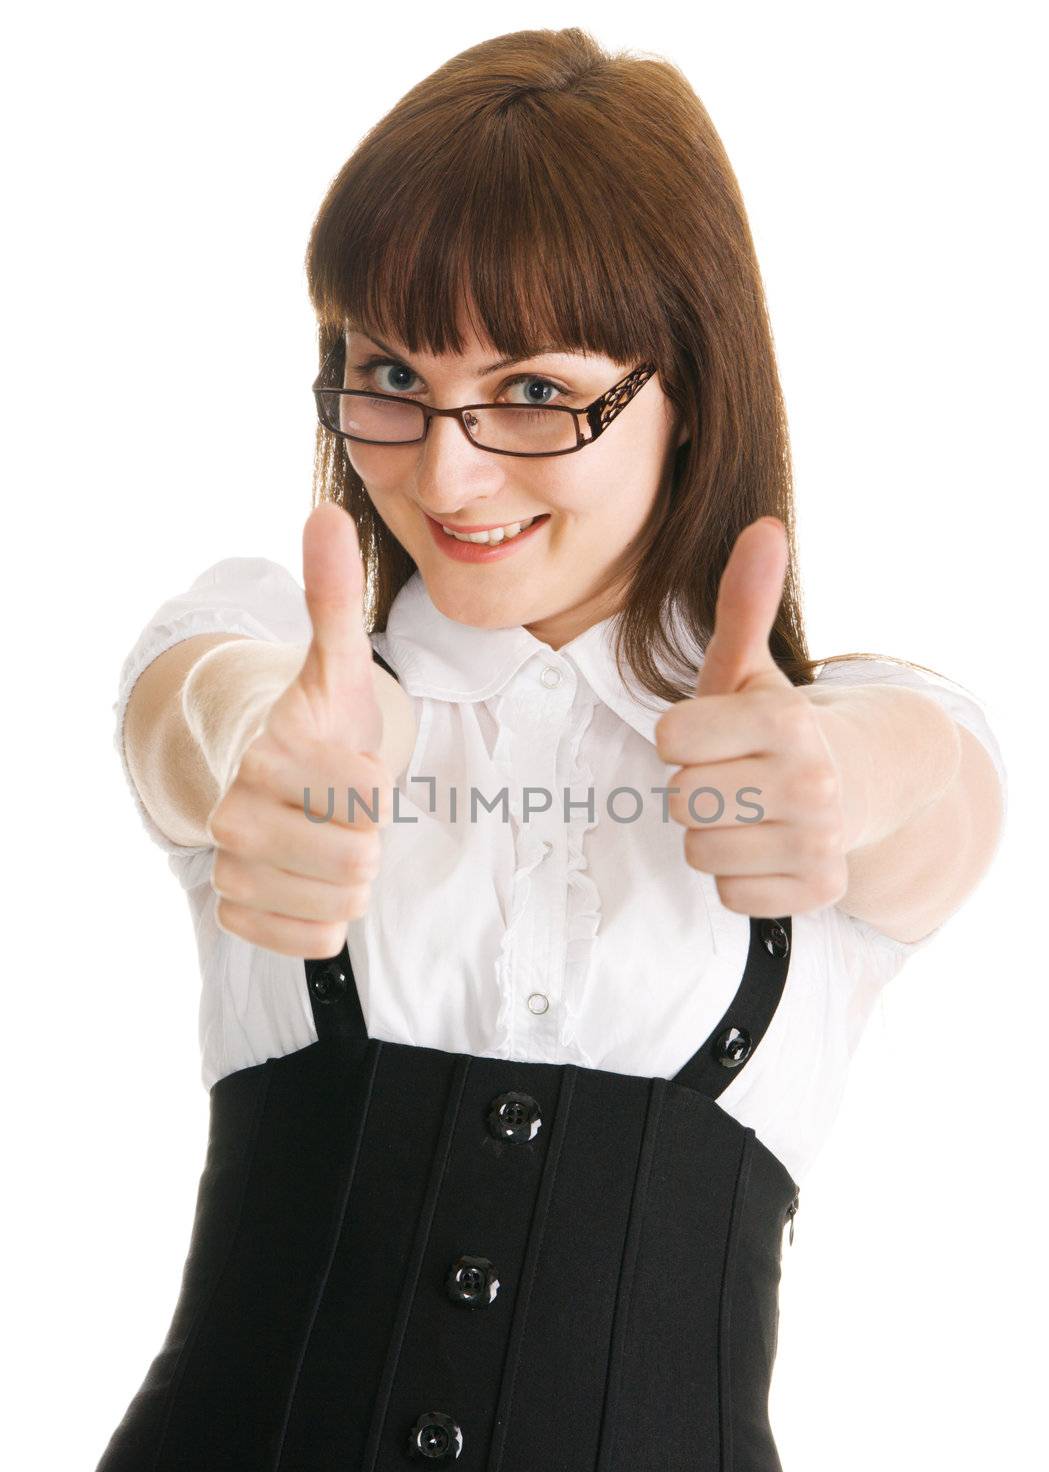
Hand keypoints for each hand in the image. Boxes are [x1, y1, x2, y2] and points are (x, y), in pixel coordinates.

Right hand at [207, 502, 391, 957]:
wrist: (278, 781)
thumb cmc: (324, 726)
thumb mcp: (340, 667)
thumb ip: (334, 597)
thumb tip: (325, 513)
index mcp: (266, 755)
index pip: (365, 798)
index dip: (377, 789)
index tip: (353, 769)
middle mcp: (234, 814)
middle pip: (356, 863)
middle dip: (367, 839)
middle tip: (345, 813)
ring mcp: (230, 868)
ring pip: (339, 907)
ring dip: (351, 879)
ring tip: (330, 841)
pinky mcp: (235, 915)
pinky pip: (314, 942)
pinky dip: (327, 919)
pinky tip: (312, 881)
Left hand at [653, 517, 847, 918]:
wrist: (862, 783)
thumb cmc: (776, 728)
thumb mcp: (750, 667)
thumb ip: (742, 603)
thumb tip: (764, 527)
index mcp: (785, 720)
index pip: (669, 739)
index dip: (682, 737)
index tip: (716, 734)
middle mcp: (811, 782)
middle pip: (681, 799)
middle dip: (695, 787)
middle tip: (731, 775)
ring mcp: (819, 841)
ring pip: (700, 852)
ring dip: (712, 834)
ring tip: (747, 810)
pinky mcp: (818, 891)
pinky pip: (729, 895)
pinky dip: (739, 877)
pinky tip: (766, 847)